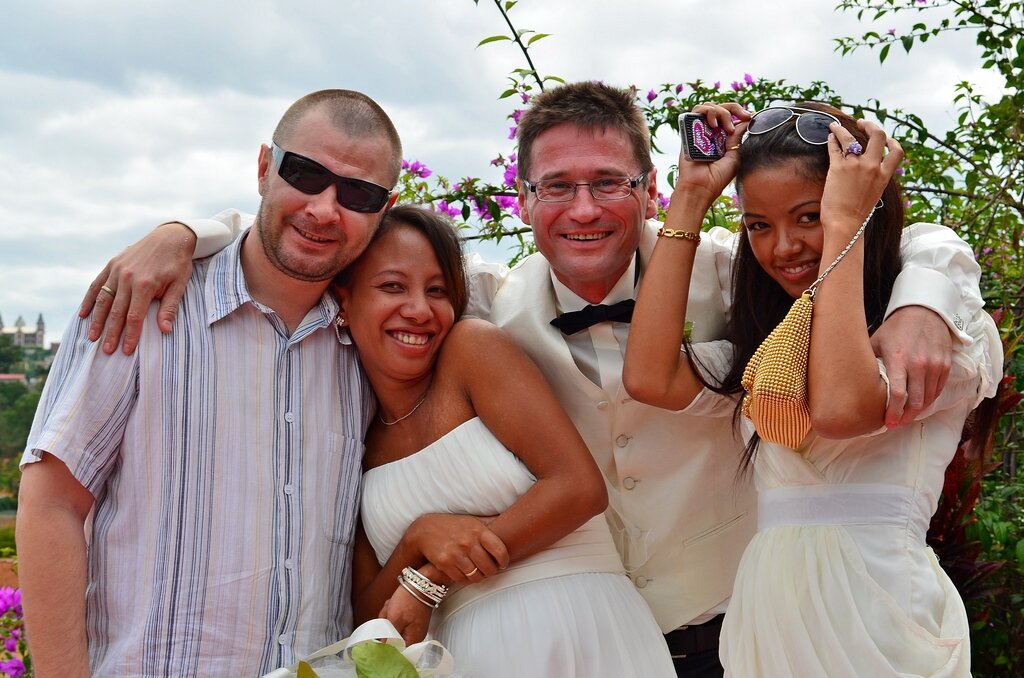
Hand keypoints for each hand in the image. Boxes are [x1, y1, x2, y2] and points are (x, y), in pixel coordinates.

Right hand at [79, 223, 196, 354]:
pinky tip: (84, 314)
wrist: (170, 236)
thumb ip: (169, 307)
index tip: (126, 350)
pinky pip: (97, 284)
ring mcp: (116, 270)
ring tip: (92, 337)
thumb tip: (165, 330)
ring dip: (97, 320)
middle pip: (116, 311)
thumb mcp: (179, 285)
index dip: (130, 335)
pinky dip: (89, 299)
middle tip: (106, 351)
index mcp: (145, 284)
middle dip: (111, 333)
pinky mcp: (112, 264)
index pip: (134, 316)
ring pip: (103, 299)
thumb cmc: (177, 263)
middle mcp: (127, 277)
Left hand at [380, 586, 431, 644]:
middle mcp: (414, 636)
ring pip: (393, 626)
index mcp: (412, 639)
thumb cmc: (409, 600)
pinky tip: (394, 604)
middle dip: (386, 624)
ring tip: (391, 605)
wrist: (421, 583)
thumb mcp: (394, 619)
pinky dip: (393, 612)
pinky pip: (397, 620)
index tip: (380, 633)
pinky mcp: (411, 619)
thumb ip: (388, 637)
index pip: (396, 650)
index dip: (385, 642)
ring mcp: (413, 627)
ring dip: (388, 615)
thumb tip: (381, 649)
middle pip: (392, 637)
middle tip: (388, 613)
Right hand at [405, 514, 508, 583]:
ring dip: (479, 577)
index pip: (500, 550)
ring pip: (476, 576)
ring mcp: (455, 553)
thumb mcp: (473, 521)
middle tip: (490, 570)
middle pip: (489, 567)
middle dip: (492, 572)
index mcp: (478, 530)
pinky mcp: (444, 563)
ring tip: (478, 573)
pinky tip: (465, 573)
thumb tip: (515, 520)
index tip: (503, 563)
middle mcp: (467, 542)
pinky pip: (461, 579)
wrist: (425, 529)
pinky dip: (465, 579)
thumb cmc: (454, 525)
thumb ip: (491, 525)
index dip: (504, 561)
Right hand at [673, 102, 749, 208]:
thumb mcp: (735, 156)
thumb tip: (746, 120)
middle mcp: (710, 132)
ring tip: (725, 127)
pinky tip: (714, 125)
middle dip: (735, 109)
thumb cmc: (717, 178)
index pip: (731, 117)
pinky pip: (696, 110)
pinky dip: (707, 111)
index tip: (751, 117)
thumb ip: (739, 137)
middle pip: (722, 109)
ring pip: (710, 107)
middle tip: (743, 117)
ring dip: (721, 112)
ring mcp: (699, 130)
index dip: (741, 113)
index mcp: (722, 138)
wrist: (701, 187)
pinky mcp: (689, 130)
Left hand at [821, 120, 903, 237]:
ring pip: (851, 138)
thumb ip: (875, 180)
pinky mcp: (837, 168)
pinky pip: (835, 148)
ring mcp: (855, 166)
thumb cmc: (857, 215)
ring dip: (842, 129)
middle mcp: (872, 167)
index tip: (886, 138)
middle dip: (870, 125)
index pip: (897, 151)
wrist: (845, 224)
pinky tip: (829, 137)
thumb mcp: (873, 195)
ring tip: (835, 127)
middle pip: (878, 135)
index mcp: (884, 175)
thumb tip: (871, 172)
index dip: (892, 141)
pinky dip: (832, 140)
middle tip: (861, 123)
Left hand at [871, 306, 951, 426]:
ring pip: (928, 398)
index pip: (898, 394)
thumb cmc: (896, 329)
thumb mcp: (876, 341)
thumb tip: (853, 381)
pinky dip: (928, 400)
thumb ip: (869, 362)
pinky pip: (938, 390)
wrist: (924, 311)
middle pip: (915, 401)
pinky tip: (919, 404)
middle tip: (895, 424)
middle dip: (905, 417)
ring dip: (917, 411)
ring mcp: (935, 365)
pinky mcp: (945, 365)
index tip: (887, 423)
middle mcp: (919, 364)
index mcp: (899, 359)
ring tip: (906, 417)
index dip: (892, 412)